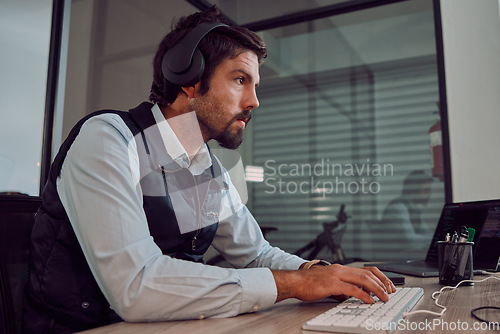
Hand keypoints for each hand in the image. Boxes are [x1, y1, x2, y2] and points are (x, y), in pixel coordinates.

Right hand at [271, 264, 395, 303]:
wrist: (295, 281)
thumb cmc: (308, 283)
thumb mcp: (329, 283)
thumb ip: (341, 287)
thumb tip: (351, 295)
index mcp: (341, 268)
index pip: (366, 269)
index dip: (380, 277)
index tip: (388, 285)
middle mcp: (341, 269)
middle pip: (368, 273)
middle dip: (382, 283)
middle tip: (390, 292)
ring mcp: (337, 275)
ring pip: (363, 280)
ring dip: (377, 289)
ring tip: (384, 297)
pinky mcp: (332, 284)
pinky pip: (352, 289)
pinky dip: (364, 295)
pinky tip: (369, 300)